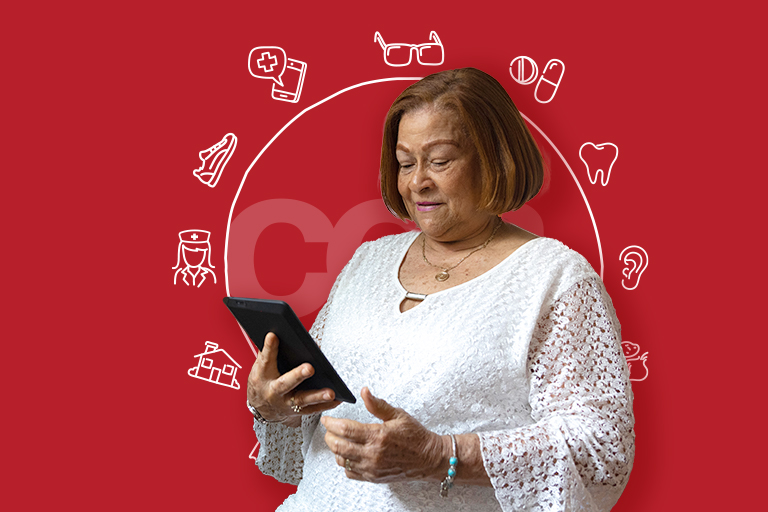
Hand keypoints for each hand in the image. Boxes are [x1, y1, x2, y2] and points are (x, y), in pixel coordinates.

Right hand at [247, 332, 339, 427]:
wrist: (260, 409)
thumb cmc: (262, 382)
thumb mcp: (260, 367)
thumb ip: (268, 353)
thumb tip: (278, 333)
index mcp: (262, 376)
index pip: (266, 360)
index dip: (269, 348)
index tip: (273, 335)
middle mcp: (273, 391)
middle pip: (285, 383)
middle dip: (298, 375)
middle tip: (310, 368)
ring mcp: (285, 403)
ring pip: (302, 400)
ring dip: (317, 396)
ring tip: (331, 391)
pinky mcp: (296, 411)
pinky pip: (312, 409)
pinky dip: (325, 405)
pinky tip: (338, 398)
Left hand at [321, 387, 448, 482]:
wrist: (428, 458)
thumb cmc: (415, 436)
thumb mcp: (398, 415)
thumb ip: (377, 404)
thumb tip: (364, 392)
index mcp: (378, 436)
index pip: (345, 429)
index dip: (331, 423)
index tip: (326, 419)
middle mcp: (373, 454)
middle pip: (339, 446)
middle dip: (329, 436)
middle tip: (329, 429)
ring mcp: (372, 468)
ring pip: (342, 460)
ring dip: (335, 449)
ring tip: (337, 440)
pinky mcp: (373, 477)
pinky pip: (350, 473)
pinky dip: (345, 463)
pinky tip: (348, 454)